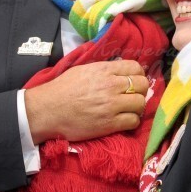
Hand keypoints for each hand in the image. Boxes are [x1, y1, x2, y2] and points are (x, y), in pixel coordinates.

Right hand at [24, 60, 148, 142]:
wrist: (48, 110)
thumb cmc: (62, 89)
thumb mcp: (83, 70)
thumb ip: (103, 69)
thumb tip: (118, 70)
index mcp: (104, 70)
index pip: (135, 67)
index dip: (138, 74)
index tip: (134, 81)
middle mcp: (111, 85)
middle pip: (142, 85)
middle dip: (140, 90)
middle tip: (133, 96)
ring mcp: (112, 105)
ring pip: (141, 103)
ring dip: (137, 107)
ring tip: (129, 109)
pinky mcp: (110, 124)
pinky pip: (133, 121)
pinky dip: (132, 121)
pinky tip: (124, 120)